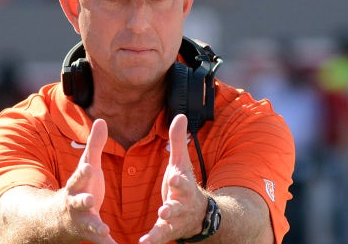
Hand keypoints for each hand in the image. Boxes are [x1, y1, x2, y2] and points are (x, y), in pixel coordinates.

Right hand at [63, 119, 116, 243]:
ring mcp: (83, 222)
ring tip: (104, 230)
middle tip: (89, 200)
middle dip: (82, 201)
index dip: (82, 172)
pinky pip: (102, 242)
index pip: (78, 177)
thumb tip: (101, 120)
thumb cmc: (79, 188)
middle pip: (78, 203)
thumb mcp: (87, 166)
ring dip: (96, 228)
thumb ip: (95, 146)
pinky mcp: (93, 236)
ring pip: (89, 226)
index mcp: (77, 186)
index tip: (88, 166)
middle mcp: (76, 205)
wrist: (59, 220)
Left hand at [139, 114, 206, 243]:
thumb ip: (178, 141)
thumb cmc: (184, 186)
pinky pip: (158, 237)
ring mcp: (174, 220)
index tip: (173, 177)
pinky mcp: (166, 232)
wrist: (198, 215)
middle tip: (164, 209)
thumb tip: (180, 115)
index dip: (178, 180)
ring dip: (161, 228)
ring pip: (168, 224)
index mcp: (183, 186)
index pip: (182, 182)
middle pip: (177, 206)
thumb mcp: (181, 164)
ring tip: (150, 236)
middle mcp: (181, 205)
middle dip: (171, 208)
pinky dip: (152, 241)